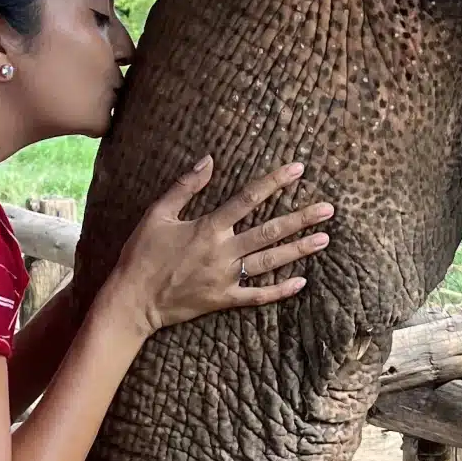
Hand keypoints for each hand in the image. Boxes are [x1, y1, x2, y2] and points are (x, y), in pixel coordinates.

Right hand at [107, 158, 333, 337]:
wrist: (133, 300)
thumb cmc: (142, 254)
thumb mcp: (157, 214)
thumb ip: (185, 187)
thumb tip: (208, 160)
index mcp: (208, 228)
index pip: (248, 199)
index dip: (274, 183)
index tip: (298, 170)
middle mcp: (223, 252)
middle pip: (269, 231)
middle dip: (301, 219)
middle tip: (328, 210)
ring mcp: (226, 278)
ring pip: (270, 262)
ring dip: (298, 250)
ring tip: (324, 239)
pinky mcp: (224, 300)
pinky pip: (258, 296)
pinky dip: (280, 290)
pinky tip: (301, 282)